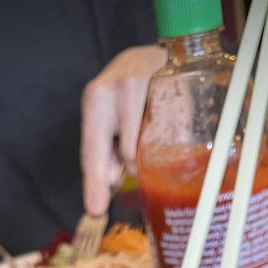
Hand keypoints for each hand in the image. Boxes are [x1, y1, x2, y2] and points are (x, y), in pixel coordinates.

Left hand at [81, 45, 165, 215]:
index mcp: (95, 100)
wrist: (154, 57)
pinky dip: (172, 139)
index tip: (95, 210)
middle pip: (127, 153)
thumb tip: (110, 182)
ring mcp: (148, 86)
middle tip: (136, 170)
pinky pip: (175, 132)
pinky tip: (169, 126)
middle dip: (131, 169)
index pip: (93, 150)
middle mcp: (117, 89)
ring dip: (151, 153)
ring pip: (152, 145)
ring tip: (152, 135)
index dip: (95, 183)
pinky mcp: (173, 87)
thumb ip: (106, 152)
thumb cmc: (127, 96)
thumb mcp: (107, 120)